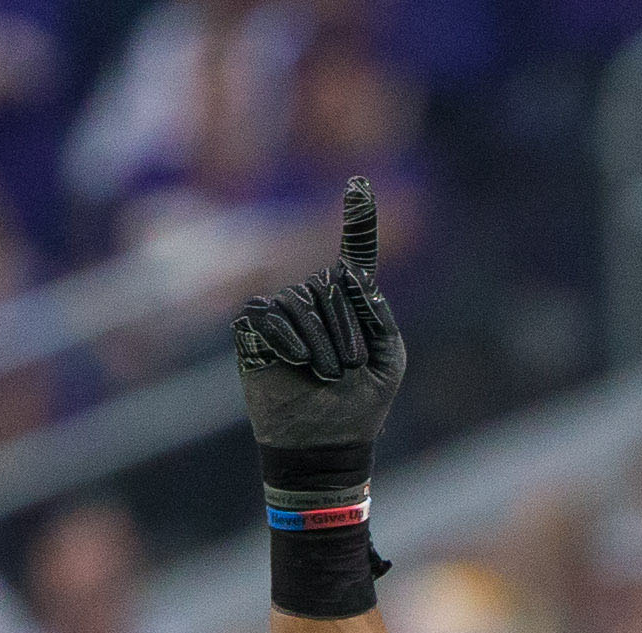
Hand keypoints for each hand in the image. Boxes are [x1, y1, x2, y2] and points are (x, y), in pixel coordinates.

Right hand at [232, 177, 404, 459]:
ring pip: (301, 302)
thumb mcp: (388, 357)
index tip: (358, 182)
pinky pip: (268, 315)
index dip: (358, 218)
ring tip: (326, 375)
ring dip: (322, 344)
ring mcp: (281, 311)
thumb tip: (344, 275)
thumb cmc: (361, 404)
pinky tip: (297, 363)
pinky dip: (288, 339)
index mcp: (350, 303)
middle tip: (346, 370)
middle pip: (330, 286)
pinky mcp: (253, 328)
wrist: (325, 443)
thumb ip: (378, 313)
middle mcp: (314, 298)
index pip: (355, 253)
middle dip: (346, 330)